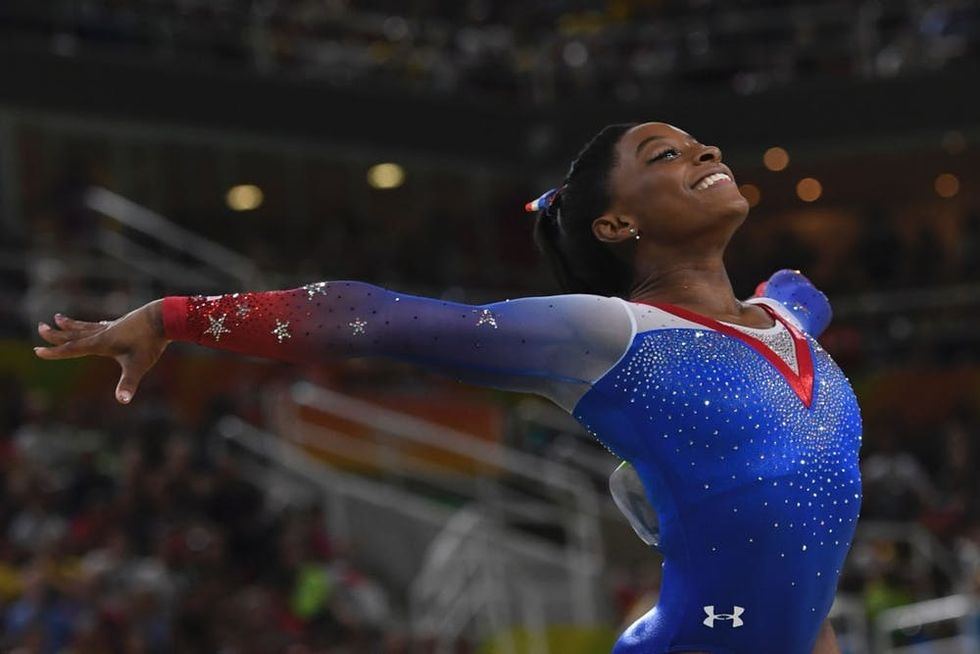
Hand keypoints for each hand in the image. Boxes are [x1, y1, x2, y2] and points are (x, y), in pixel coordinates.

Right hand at [34, 300, 169, 403]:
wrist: (164, 317)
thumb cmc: (151, 342)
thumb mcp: (140, 365)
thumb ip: (129, 383)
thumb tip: (122, 401)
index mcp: (101, 343)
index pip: (72, 348)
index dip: (55, 352)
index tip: (37, 350)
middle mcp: (103, 333)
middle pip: (75, 334)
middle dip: (56, 334)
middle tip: (40, 328)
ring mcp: (114, 327)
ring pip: (87, 326)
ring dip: (71, 325)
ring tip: (58, 317)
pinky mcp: (124, 324)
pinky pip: (103, 325)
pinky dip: (93, 325)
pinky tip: (99, 324)